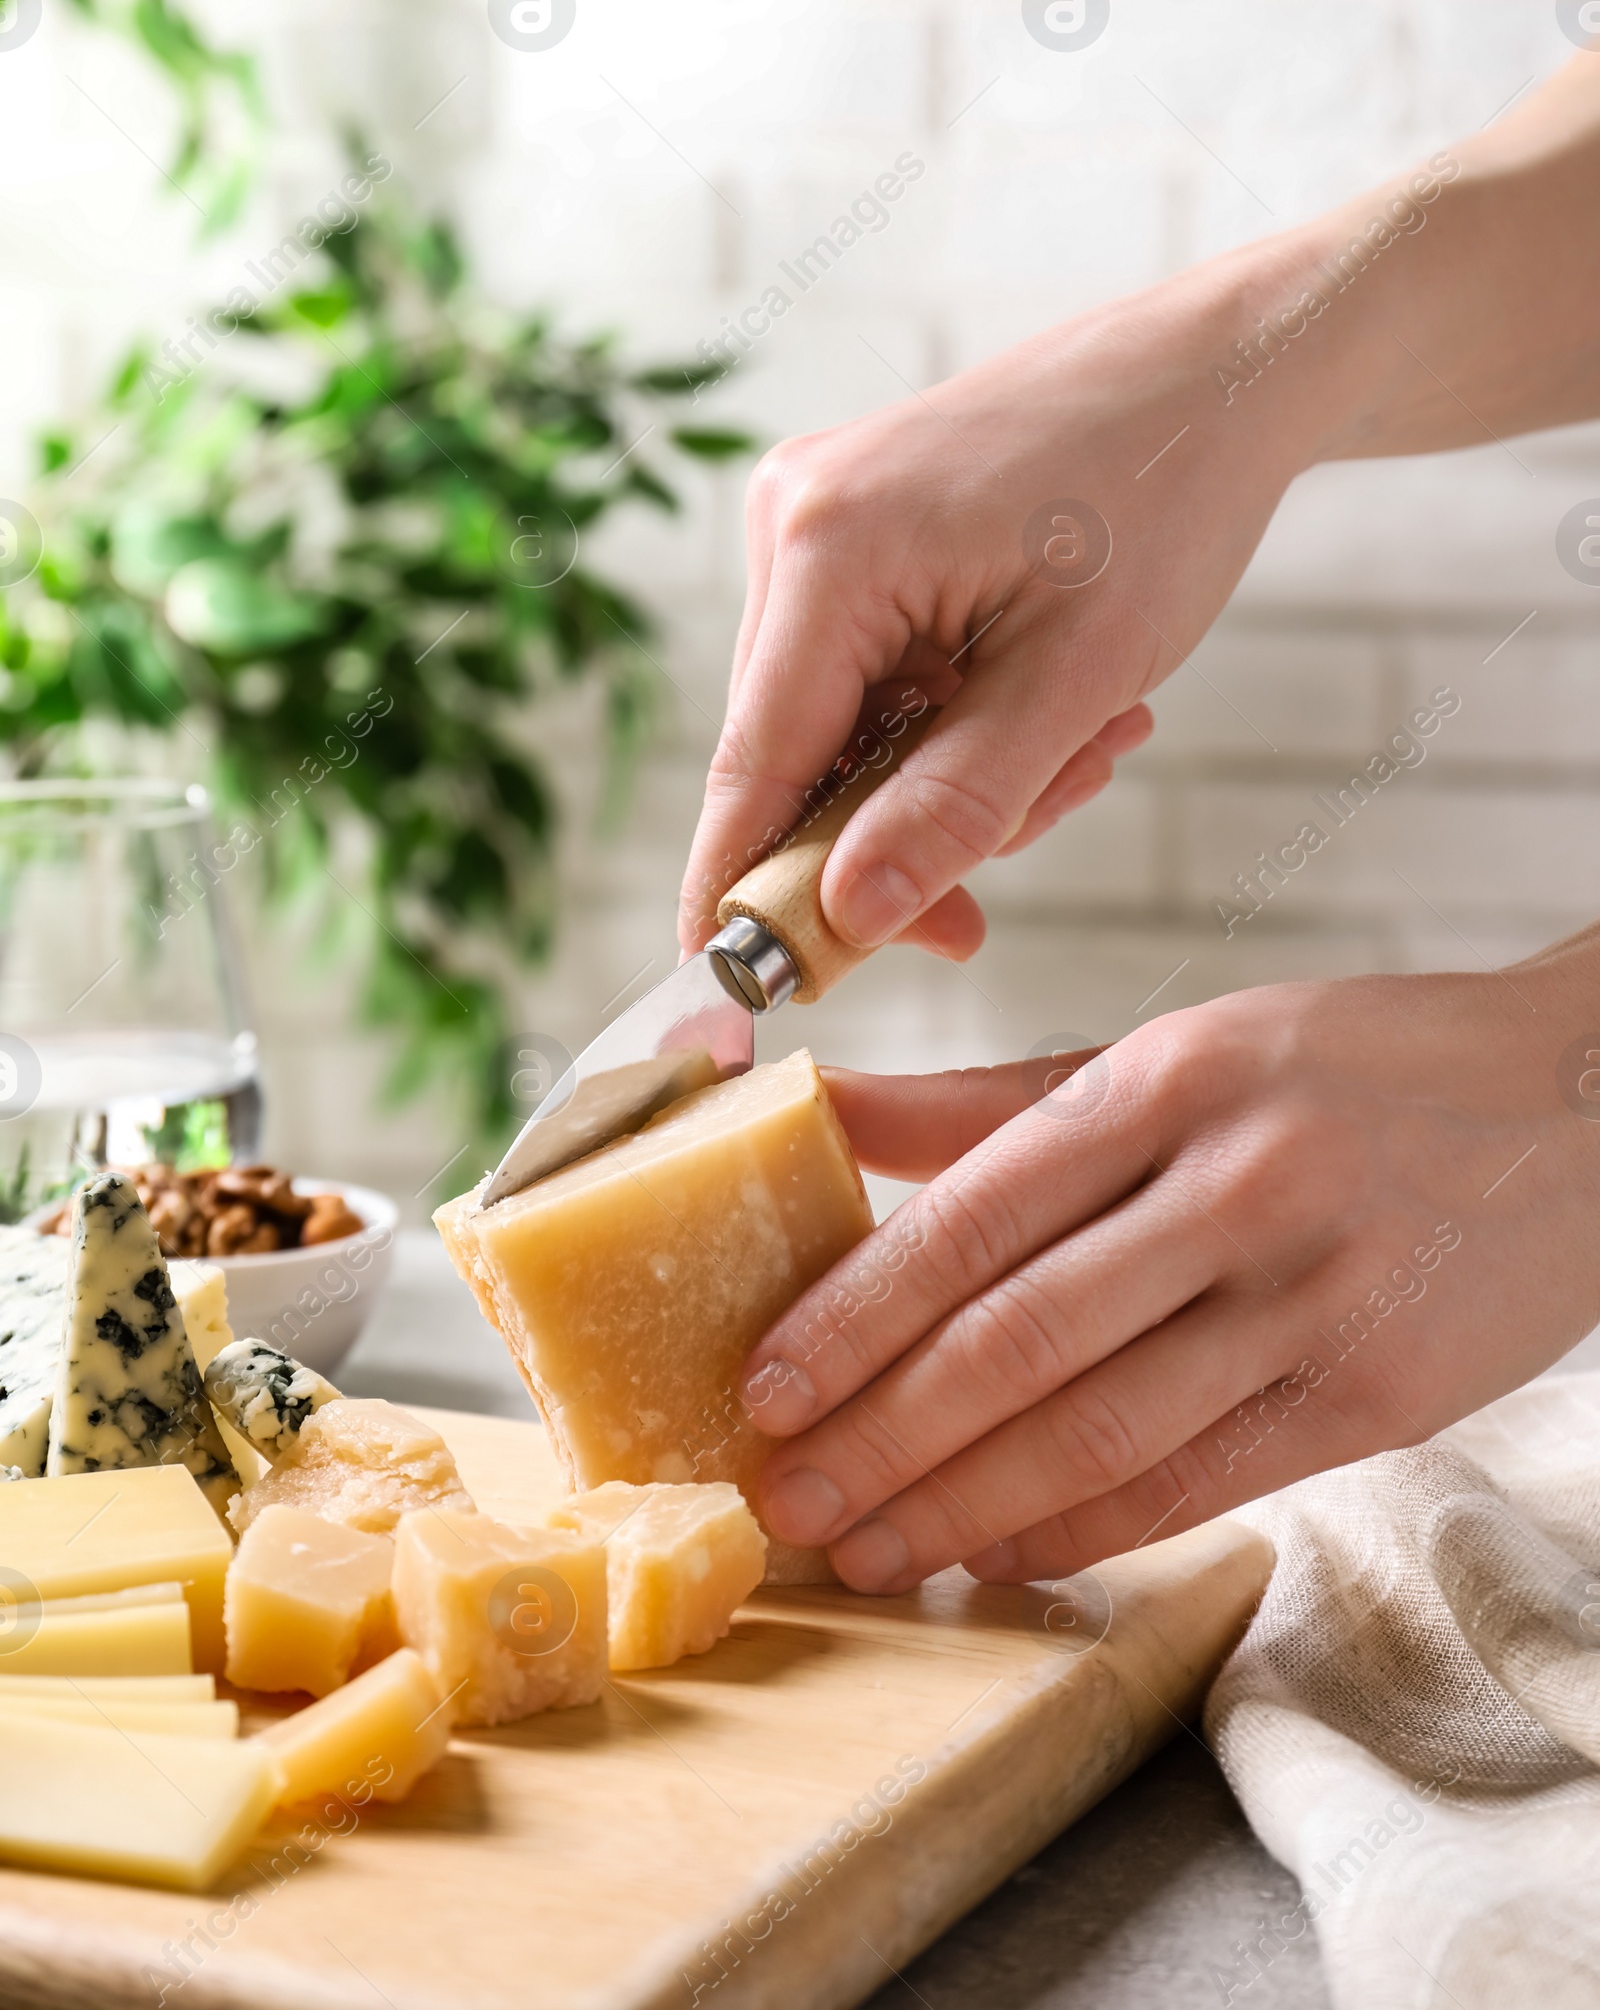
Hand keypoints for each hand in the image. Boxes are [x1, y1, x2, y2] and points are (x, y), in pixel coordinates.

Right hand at [680, 58, 1599, 962]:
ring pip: (848, 728)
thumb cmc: (1167, 497)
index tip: (731, 1005)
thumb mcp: (1076, 681)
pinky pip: (874, 677)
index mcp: (828, 546)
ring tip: (1089, 737)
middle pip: (800, 756)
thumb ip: (958, 808)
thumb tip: (848, 922)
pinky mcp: (853, 527)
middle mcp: (792, 521)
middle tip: (1042, 832)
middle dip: (913, 827)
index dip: (743, 895)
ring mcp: (816, 519)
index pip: (753, 766)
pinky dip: (955, 720)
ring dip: (957, 774)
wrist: (1221, 369)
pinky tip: (1051, 705)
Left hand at [741, 937, 1599, 1590]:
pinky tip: (1002, 1554)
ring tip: (870, 1550)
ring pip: (1103, 1427)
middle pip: (1021, 1337)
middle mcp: (1236, 1182)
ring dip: (965, 1507)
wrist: (1579, 1103)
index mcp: (1168, 1079)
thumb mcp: (1178, 1049)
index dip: (857, 1313)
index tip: (766, 1388)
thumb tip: (820, 1106)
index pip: (976, 1212)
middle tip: (788, 1504)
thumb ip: (996, 1099)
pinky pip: (1202, 1479)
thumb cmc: (1345, 1070)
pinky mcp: (1378, 1390)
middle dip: (883, 1437)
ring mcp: (1314, 1294)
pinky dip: (1089, 1528)